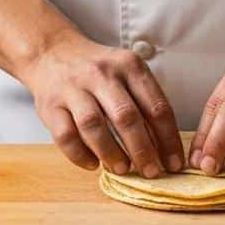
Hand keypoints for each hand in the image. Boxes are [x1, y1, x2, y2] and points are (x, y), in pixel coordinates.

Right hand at [22, 35, 182, 175]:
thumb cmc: (99, 71)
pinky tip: (93, 165)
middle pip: (126, 116)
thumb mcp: (127, 74)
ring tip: (123, 170)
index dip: (168, 140)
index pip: (156, 107)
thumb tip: (165, 149)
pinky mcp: (50, 105)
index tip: (174, 164)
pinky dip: (80, 155)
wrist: (51, 52)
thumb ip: (145, 104)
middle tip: (151, 173)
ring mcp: (73, 88)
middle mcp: (101, 74)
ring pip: (93, 125)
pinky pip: (65, 136)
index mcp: (129, 66)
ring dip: (111, 153)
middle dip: (143, 150)